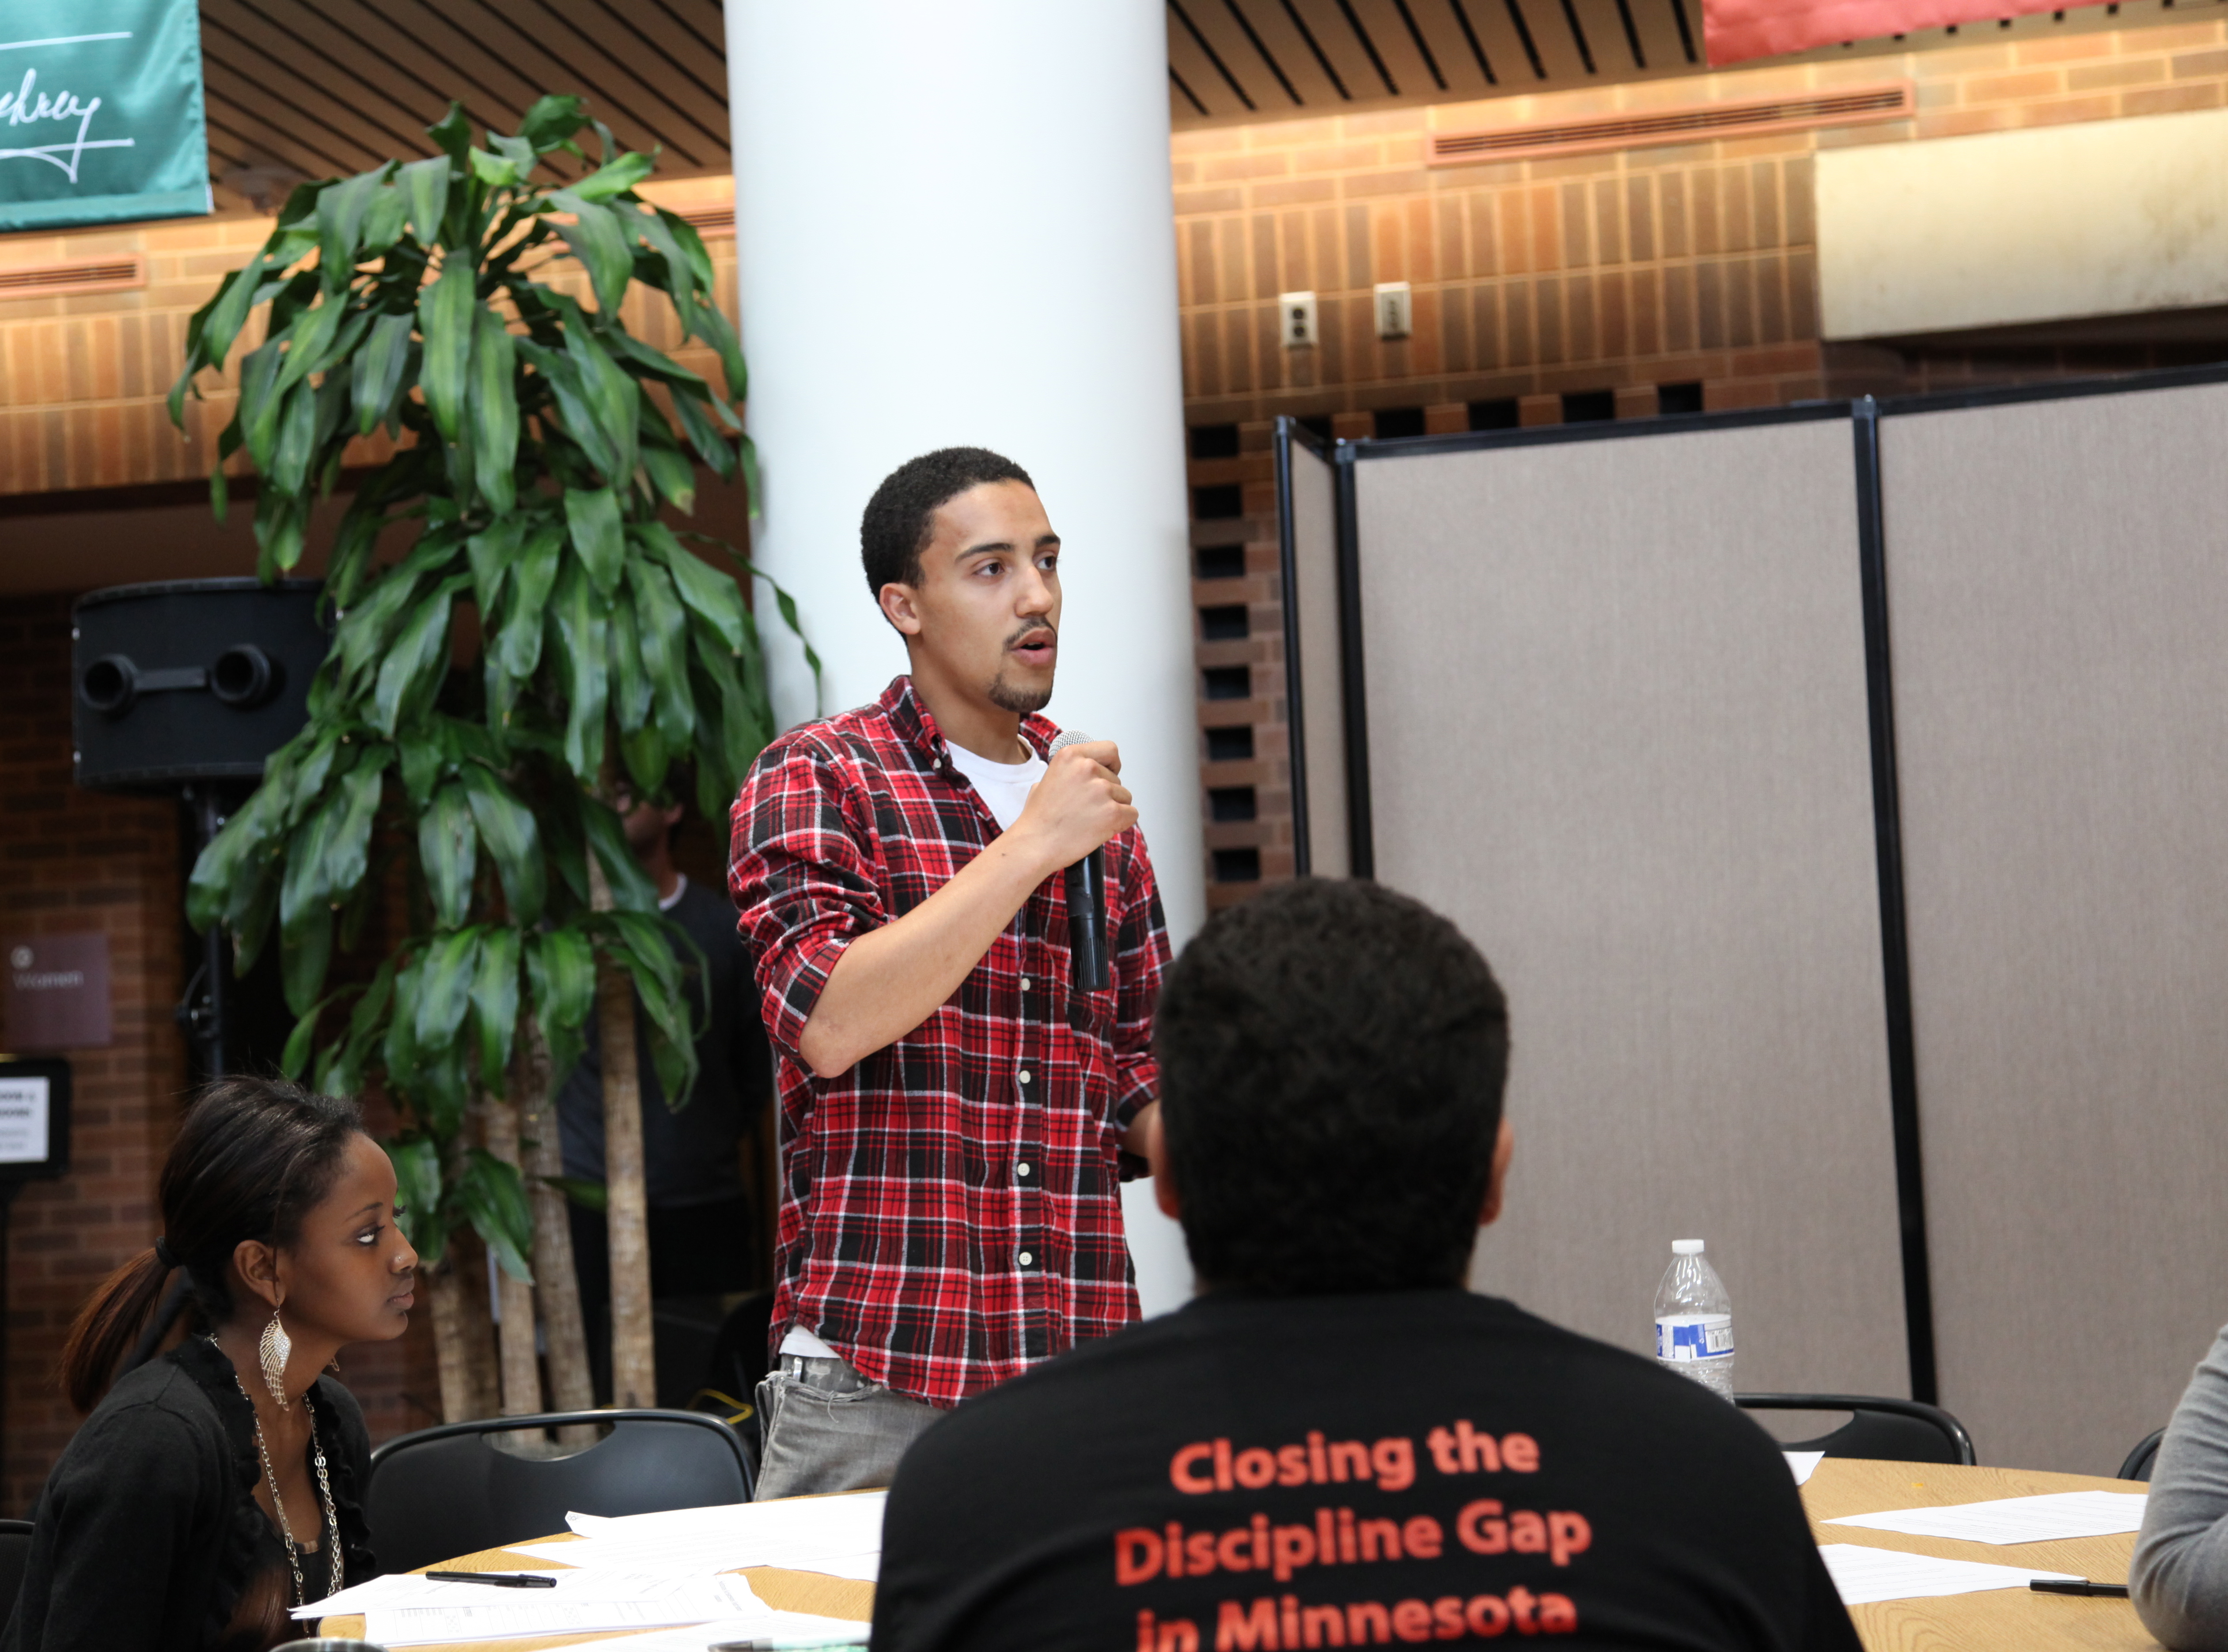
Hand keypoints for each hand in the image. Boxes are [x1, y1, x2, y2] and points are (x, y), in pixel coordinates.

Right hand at [1016, 740, 1135, 871]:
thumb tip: (1085, 775)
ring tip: (1089, 820)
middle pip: (1117, 778)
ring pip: (1125, 797)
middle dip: (1108, 794)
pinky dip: (1121, 823)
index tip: (1107, 775)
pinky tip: (1101, 829)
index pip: (1109, 749)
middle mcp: (1087, 767)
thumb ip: (1069, 772)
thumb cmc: (1038, 819)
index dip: (1111, 765)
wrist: (1034, 845)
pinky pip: (1131, 814)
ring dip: (1113, 809)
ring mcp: (1101, 789)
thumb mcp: (1046, 780)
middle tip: (1087, 809)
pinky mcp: (1112, 812)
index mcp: (1070, 755)